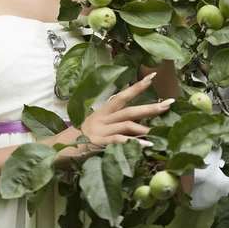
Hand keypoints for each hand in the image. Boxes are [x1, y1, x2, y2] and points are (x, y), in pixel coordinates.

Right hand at [49, 72, 174, 166]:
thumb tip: (133, 126)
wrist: (59, 149)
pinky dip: (134, 143)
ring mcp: (100, 130)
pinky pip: (119, 141)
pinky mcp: (98, 142)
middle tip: (169, 104)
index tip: (153, 77)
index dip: (137, 87)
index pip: (122, 95)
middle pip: (129, 109)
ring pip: (126, 124)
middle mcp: (102, 118)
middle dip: (150, 107)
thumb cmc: (79, 140)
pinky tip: (147, 147)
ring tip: (161, 131)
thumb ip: (112, 125)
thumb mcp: (95, 127)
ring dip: (145, 127)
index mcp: (103, 112)